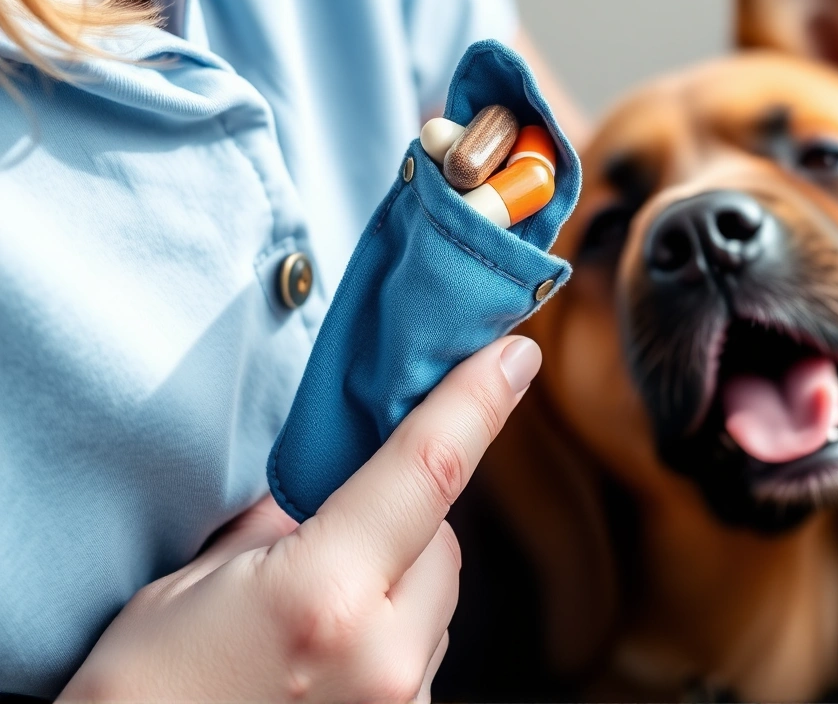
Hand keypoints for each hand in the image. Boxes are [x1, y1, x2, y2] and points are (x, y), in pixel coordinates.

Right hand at [60, 335, 542, 702]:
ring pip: (437, 600)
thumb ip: (277, 527)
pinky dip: (388, 636)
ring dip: (395, 584)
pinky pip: (421, 654)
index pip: (428, 470)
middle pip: (441, 542)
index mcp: (324, 597)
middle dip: (400, 521)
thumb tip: (329, 485)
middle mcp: (383, 656)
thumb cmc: (138, 698)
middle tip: (327, 536)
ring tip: (307, 620)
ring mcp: (401, 702)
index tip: (513, 356)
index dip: (475, 401)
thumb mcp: (188, 589)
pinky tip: (321, 657)